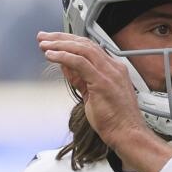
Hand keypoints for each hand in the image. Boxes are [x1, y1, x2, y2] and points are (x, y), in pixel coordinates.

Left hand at [37, 31, 149, 150]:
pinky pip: (79, 62)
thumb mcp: (92, 95)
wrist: (127, 134)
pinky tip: (51, 56)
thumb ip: (80, 79)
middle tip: (43, 37)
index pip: (89, 48)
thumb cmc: (114, 120)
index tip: (53, 42)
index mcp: (113, 69)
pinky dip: (63, 56)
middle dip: (61, 38)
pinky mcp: (102, 81)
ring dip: (60, 45)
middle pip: (84, 43)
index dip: (69, 42)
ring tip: (44, 45)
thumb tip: (66, 67)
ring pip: (82, 49)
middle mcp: (113, 67)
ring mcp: (109, 73)